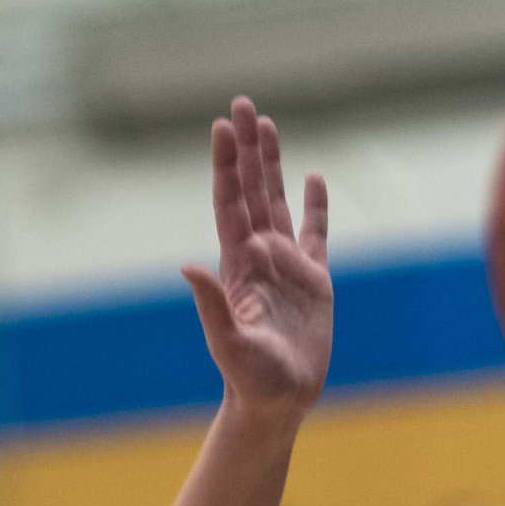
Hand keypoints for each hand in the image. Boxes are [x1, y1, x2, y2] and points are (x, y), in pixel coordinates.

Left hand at [182, 94, 330, 423]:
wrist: (277, 401)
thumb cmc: (250, 378)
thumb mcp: (229, 342)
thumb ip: (212, 305)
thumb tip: (188, 268)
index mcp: (238, 265)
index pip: (230, 202)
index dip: (227, 164)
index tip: (221, 126)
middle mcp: (259, 257)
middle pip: (251, 189)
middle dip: (246, 148)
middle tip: (242, 104)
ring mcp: (286, 265)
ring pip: (278, 201)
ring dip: (272, 163)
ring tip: (266, 125)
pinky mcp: (314, 280)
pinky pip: (315, 232)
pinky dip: (315, 204)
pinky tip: (312, 177)